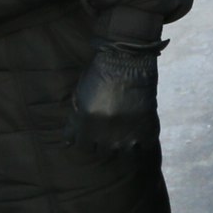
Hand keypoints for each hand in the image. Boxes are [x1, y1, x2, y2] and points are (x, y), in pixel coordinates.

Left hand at [68, 38, 163, 152]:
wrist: (127, 60)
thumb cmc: (100, 74)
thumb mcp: (79, 96)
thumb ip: (73, 122)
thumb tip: (67, 143)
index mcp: (86, 126)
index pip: (83, 147)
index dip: (88, 139)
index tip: (93, 132)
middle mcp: (105, 135)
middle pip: (103, 151)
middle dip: (105, 142)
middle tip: (110, 128)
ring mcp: (127, 134)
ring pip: (124, 152)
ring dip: (124, 143)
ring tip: (126, 131)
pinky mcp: (146, 128)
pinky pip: (145, 146)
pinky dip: (144, 141)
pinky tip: (141, 131)